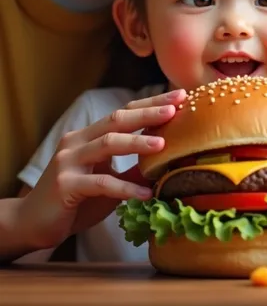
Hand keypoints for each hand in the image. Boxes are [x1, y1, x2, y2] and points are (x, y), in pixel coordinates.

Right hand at [19, 88, 185, 251]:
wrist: (32, 224)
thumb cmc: (74, 201)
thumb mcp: (108, 182)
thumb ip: (131, 171)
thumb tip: (167, 163)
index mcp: (88, 135)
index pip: (124, 113)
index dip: (151, 104)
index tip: (179, 97)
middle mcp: (77, 141)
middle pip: (117, 119)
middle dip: (148, 113)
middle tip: (175, 108)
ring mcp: (69, 161)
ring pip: (107, 143)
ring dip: (137, 143)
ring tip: (163, 145)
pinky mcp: (65, 185)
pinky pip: (100, 183)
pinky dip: (125, 188)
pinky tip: (145, 194)